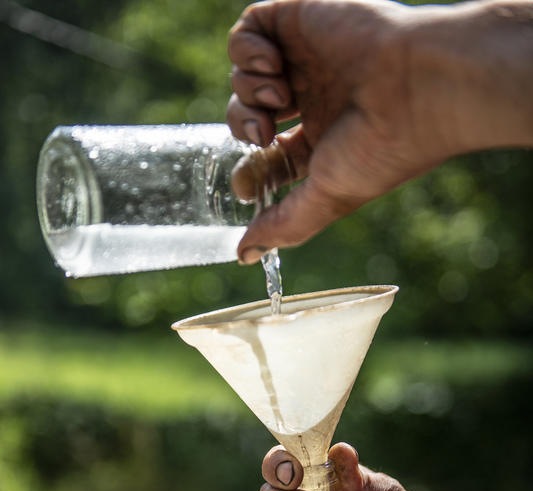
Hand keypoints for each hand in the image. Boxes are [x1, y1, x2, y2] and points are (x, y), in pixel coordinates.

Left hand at [228, 0, 532, 261]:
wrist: (418, 84)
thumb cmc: (381, 148)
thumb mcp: (325, 199)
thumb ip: (282, 226)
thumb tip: (245, 256)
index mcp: (323, 139)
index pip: (269, 156)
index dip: (249, 169)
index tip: (244, 184)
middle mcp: (313, 99)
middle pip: (249, 115)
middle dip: (243, 128)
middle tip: (263, 135)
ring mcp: (306, 58)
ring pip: (243, 74)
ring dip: (246, 91)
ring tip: (279, 97)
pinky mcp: (302, 20)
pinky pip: (249, 26)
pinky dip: (246, 49)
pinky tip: (272, 64)